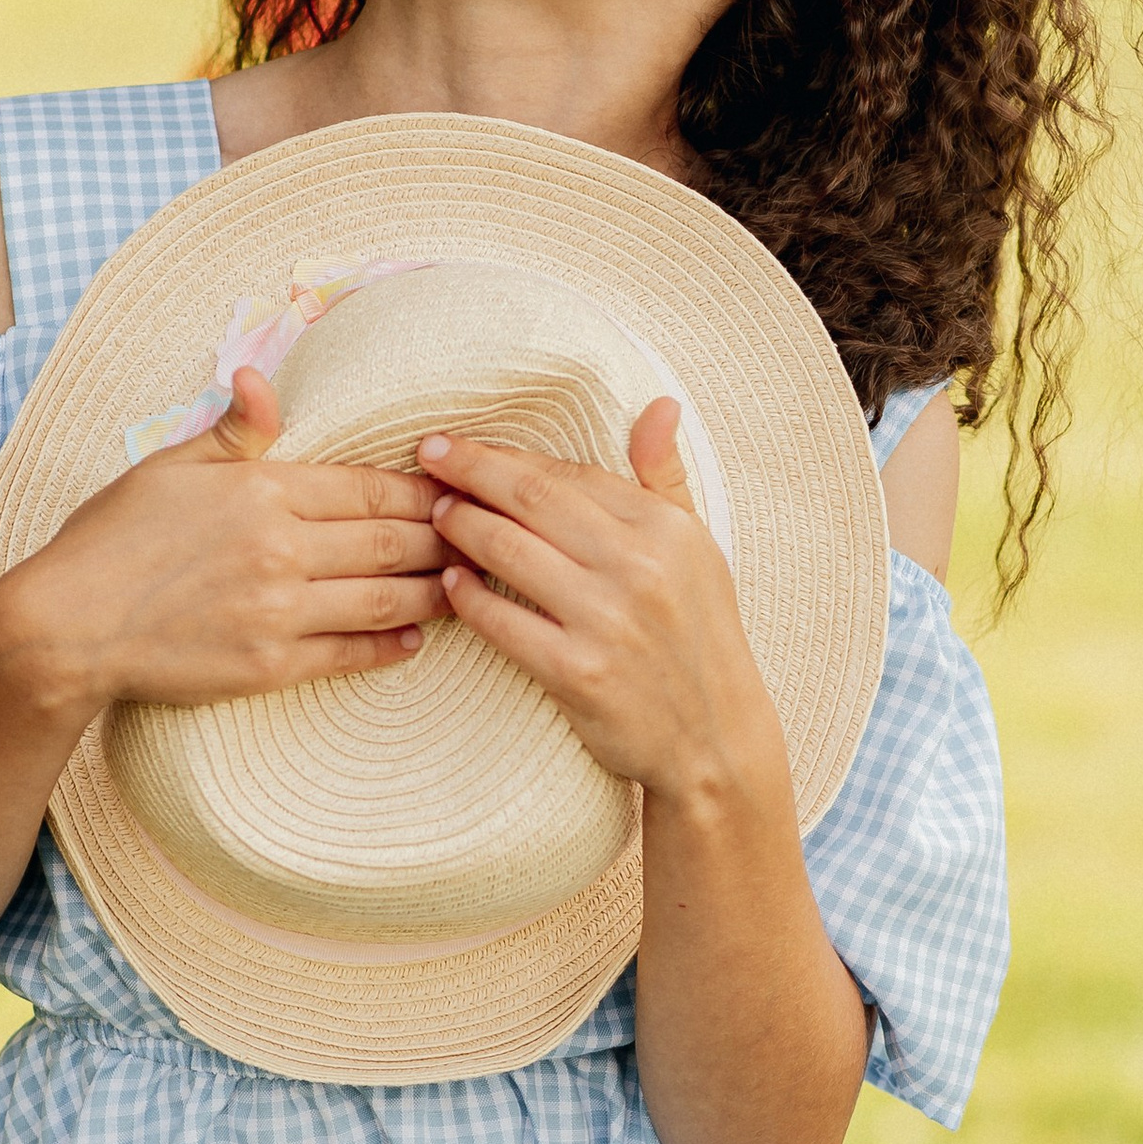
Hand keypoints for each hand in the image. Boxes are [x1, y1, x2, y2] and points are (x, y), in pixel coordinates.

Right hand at [0, 368, 447, 727]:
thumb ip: (231, 430)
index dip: (424, 490)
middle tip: (485, 536)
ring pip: (384, 597)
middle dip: (446, 538)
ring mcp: (278, 610)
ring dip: (434, 591)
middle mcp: (279, 547)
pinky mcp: (269, 665)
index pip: (368, 487)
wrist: (65, 625)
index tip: (459, 490)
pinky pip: (350, 653)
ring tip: (467, 586)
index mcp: (260, 489)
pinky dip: (391, 645)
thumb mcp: (168, 466)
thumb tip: (262, 379)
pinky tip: (416, 637)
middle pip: (391, 541)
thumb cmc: (111, 540)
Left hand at [419, 401, 785, 807]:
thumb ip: (665, 477)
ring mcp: (608, 621)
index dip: (507, 457)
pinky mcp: (579, 673)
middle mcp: (639, 567)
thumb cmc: (702, 638)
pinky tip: (450, 583)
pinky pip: (504, 623)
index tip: (460, 445)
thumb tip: (658, 404)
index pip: (569, 475)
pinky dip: (469, 599)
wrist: (716, 739)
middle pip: (532, 500)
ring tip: (434, 517)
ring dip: (462, 528)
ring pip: (510, 553)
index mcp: (665, 529)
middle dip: (470, 473)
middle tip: (426, 458)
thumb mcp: (700, 550)